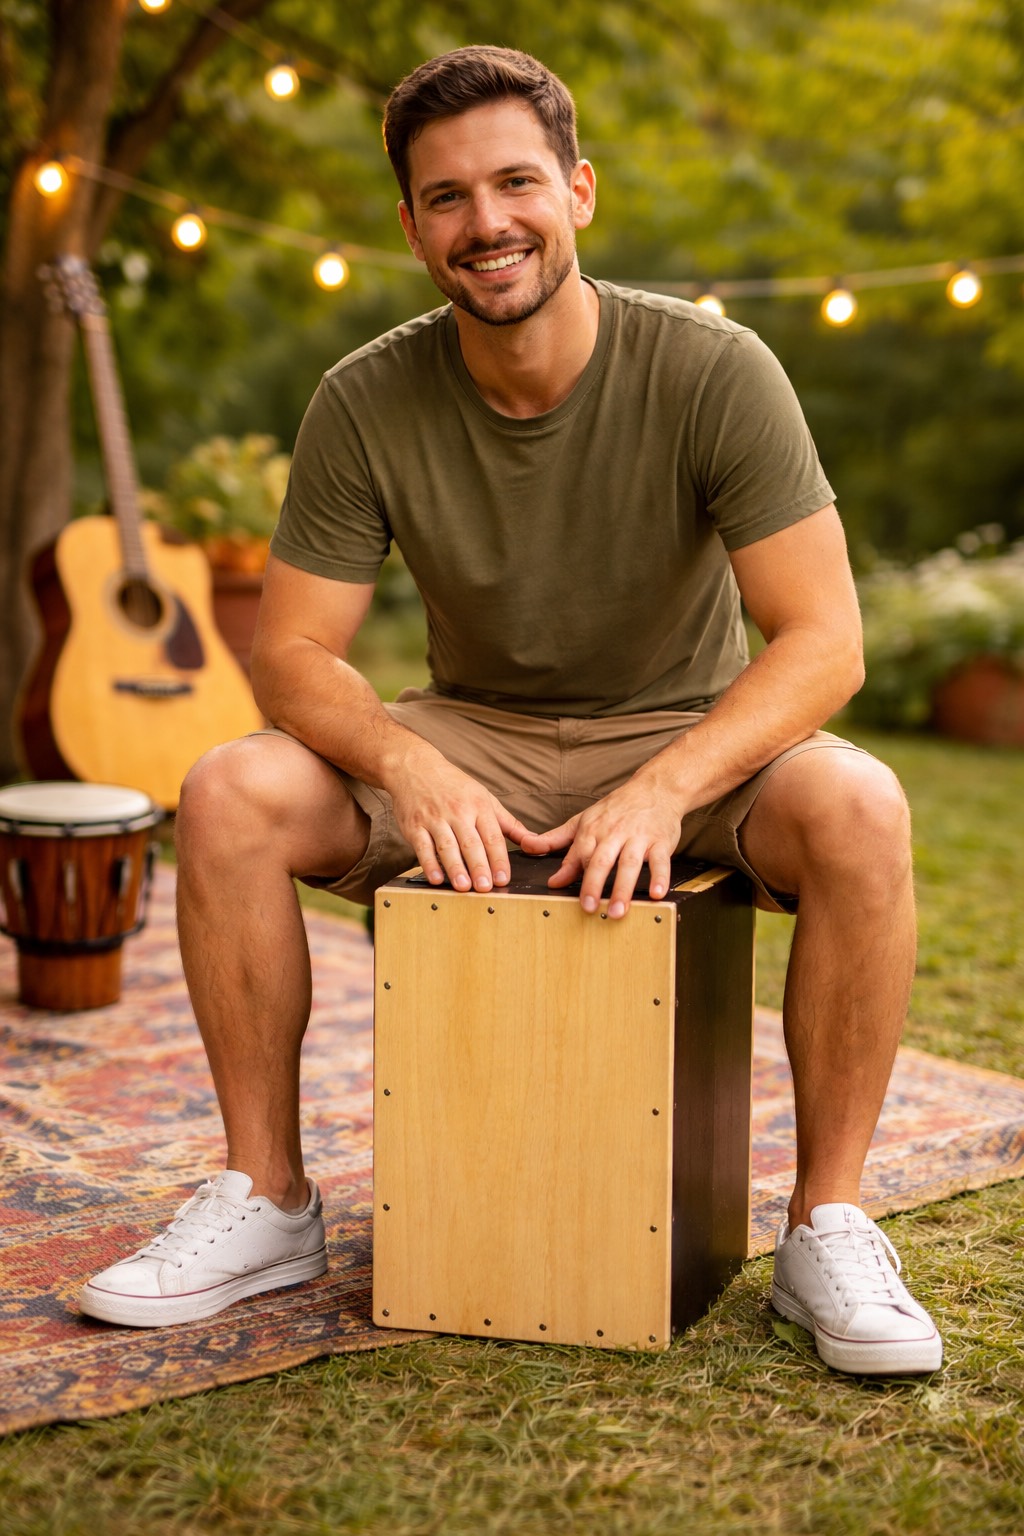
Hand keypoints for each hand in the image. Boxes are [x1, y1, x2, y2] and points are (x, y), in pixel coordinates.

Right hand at [387, 748, 528, 893]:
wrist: (415, 767)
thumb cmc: (454, 786)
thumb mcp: (484, 797)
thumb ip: (508, 823)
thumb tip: (533, 840)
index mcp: (478, 806)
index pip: (492, 836)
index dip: (499, 859)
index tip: (504, 878)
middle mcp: (457, 812)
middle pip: (471, 843)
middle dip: (479, 866)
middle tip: (486, 888)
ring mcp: (434, 819)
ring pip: (447, 846)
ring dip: (456, 868)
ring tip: (464, 887)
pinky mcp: (414, 826)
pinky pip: (422, 847)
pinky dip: (429, 864)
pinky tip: (436, 878)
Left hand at [519, 778, 682, 918]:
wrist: (655, 788)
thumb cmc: (616, 809)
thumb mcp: (583, 820)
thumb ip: (556, 839)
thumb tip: (528, 848)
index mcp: (592, 829)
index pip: (580, 853)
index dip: (572, 873)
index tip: (561, 892)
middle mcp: (614, 833)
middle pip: (602, 860)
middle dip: (593, 884)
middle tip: (588, 908)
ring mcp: (638, 837)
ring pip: (629, 863)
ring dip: (623, 888)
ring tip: (617, 910)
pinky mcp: (660, 841)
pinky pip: (660, 860)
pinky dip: (659, 876)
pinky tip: (657, 894)